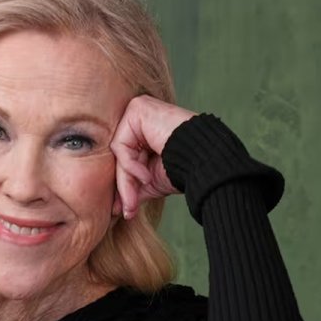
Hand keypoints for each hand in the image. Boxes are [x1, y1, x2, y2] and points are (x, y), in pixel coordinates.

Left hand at [109, 95, 195, 218]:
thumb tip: (115, 208)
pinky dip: (131, 166)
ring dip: (126, 181)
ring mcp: (138, 110)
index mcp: (144, 132)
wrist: (205, 160)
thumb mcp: (152, 181)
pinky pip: (121, 145)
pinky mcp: (137, 109)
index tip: (126, 210)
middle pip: (121, 157)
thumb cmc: (184, 169)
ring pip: (120, 153)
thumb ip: (132, 188)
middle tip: (128, 210)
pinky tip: (147, 176)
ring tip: (135, 200)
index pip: (125, 159)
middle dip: (124, 187)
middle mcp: (139, 118)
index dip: (125, 185)